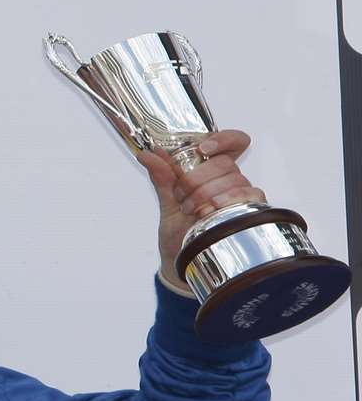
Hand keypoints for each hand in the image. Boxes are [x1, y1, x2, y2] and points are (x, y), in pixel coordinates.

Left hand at [136, 129, 266, 290]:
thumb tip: (148, 154)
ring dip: (208, 193)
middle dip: (198, 178)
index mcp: (210, 170)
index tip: (203, 149)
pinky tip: (213, 209)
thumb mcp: (166, 203)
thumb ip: (161, 178)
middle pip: (225, 162)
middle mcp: (229, 179)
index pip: (231, 143)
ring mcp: (241, 195)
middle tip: (182, 196)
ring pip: (235, 178)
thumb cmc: (176, 231)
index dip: (223, 139)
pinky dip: (229, 199)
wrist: (181, 261)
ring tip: (191, 210)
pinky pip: (251, 194)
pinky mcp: (250, 210)